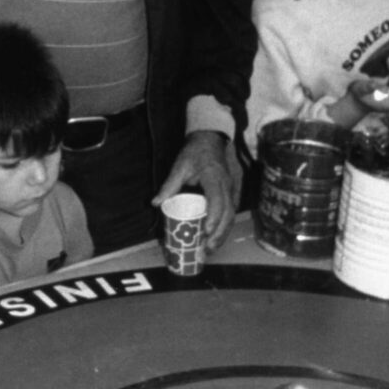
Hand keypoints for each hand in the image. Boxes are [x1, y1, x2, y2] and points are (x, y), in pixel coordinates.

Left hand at [152, 131, 240, 250]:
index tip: (206, 231)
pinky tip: (217, 238)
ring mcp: (232, 189)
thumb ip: (169, 184)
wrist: (211, 139)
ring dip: (223, 234)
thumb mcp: (180, 166)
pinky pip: (231, 213)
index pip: (218, 200)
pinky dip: (225, 227)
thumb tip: (156, 203)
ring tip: (211, 249)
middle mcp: (227, 185)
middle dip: (219, 233)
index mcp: (214, 177)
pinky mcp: (232, 193)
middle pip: (228, 213)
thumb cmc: (195, 152)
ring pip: (232, 216)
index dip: (214, 217)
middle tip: (207, 249)